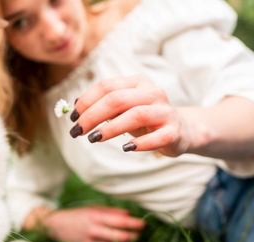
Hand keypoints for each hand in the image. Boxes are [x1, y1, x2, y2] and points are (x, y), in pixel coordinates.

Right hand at [41, 206, 144, 241]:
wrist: (57, 226)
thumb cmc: (79, 215)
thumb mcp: (94, 208)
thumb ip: (112, 211)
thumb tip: (129, 215)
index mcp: (96, 217)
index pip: (121, 222)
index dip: (135, 224)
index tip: (143, 223)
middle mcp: (94, 231)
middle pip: (121, 238)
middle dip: (135, 236)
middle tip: (138, 233)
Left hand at [70, 75, 191, 156]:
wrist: (181, 129)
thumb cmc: (145, 118)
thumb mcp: (123, 108)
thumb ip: (103, 105)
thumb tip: (75, 106)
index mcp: (137, 82)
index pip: (107, 86)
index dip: (86, 101)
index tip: (72, 117)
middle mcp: (152, 93)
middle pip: (117, 99)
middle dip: (92, 115)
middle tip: (77, 131)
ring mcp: (165, 111)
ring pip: (136, 115)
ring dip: (111, 128)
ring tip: (94, 139)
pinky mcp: (174, 131)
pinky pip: (157, 137)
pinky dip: (140, 143)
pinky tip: (126, 148)